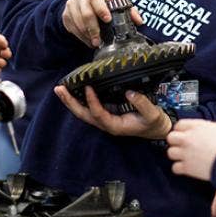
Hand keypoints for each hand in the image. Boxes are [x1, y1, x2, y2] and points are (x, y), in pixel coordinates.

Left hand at [54, 85, 171, 138]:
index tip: (89, 87)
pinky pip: (88, 108)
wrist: (156, 129)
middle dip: (70, 102)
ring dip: (70, 101)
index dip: (92, 102)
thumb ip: (142, 104)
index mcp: (115, 126)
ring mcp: (104, 119)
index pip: (98, 114)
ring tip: (60, 89)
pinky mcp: (105, 113)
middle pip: (83, 115)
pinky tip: (72, 90)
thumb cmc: (153, 123)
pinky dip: (78, 99)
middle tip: (59, 89)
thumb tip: (129, 92)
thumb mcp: (152, 114)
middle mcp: (106, 124)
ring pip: (83, 112)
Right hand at [61, 0, 142, 47]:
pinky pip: (72, 27)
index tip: (107, 19)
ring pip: (78, 21)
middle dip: (93, 28)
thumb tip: (139, 21)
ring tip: (94, 42)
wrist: (82, 1)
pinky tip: (88, 40)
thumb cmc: (102, 2)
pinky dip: (80, 36)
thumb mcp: (114, 2)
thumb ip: (128, 11)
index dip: (101, 8)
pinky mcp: (66, 14)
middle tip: (98, 40)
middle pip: (86, 12)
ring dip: (86, 34)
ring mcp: (72, 4)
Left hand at [166, 119, 215, 180]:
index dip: (180, 130)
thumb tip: (204, 129)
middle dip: (175, 141)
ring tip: (184, 157)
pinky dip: (179, 169)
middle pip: (170, 137)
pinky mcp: (187, 167)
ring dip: (176, 155)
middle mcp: (188, 139)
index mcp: (196, 127)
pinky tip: (186, 168)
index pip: (179, 124)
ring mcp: (186, 153)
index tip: (183, 134)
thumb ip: (206, 127)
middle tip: (181, 146)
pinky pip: (175, 168)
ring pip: (170, 152)